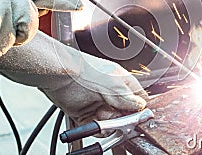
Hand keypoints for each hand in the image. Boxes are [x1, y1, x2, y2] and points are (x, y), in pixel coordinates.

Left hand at [0, 31, 147, 124]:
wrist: (60, 76)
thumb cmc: (85, 72)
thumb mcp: (114, 86)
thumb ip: (129, 99)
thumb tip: (141, 107)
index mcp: (123, 83)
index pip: (139, 100)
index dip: (139, 111)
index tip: (136, 119)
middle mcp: (112, 94)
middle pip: (125, 115)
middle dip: (121, 119)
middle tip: (116, 117)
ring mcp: (100, 104)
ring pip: (111, 124)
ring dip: (107, 123)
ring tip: (101, 114)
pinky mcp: (87, 114)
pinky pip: (97, 128)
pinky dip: (96, 128)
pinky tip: (93, 120)